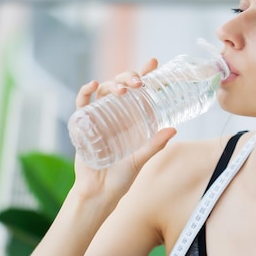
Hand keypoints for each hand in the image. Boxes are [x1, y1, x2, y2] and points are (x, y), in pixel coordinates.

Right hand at [71, 58, 176, 201]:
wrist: (98, 193)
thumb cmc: (120, 178)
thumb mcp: (140, 160)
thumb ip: (155, 145)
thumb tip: (174, 129)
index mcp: (131, 120)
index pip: (138, 92)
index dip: (145, 74)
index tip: (154, 62)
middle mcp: (115, 116)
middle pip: (121, 86)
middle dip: (129, 77)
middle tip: (139, 81)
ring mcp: (98, 118)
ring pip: (104, 91)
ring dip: (113, 84)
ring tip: (123, 89)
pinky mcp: (83, 125)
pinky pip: (82, 103)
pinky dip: (85, 92)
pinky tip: (93, 85)